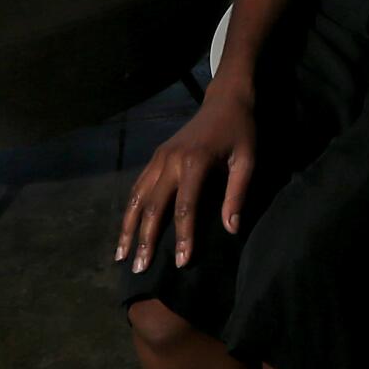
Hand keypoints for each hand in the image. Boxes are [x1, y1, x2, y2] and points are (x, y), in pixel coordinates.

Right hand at [115, 88, 255, 273]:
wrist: (225, 100)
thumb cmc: (240, 131)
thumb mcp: (247, 160)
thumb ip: (237, 194)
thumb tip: (230, 229)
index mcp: (195, 162)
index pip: (184, 207)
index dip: (183, 236)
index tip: (181, 263)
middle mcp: (170, 160)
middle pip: (153, 205)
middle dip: (145, 239)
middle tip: (139, 268)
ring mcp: (159, 157)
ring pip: (137, 196)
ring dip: (127, 227)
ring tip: (121, 255)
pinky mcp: (156, 156)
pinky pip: (137, 185)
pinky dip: (129, 209)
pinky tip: (125, 228)